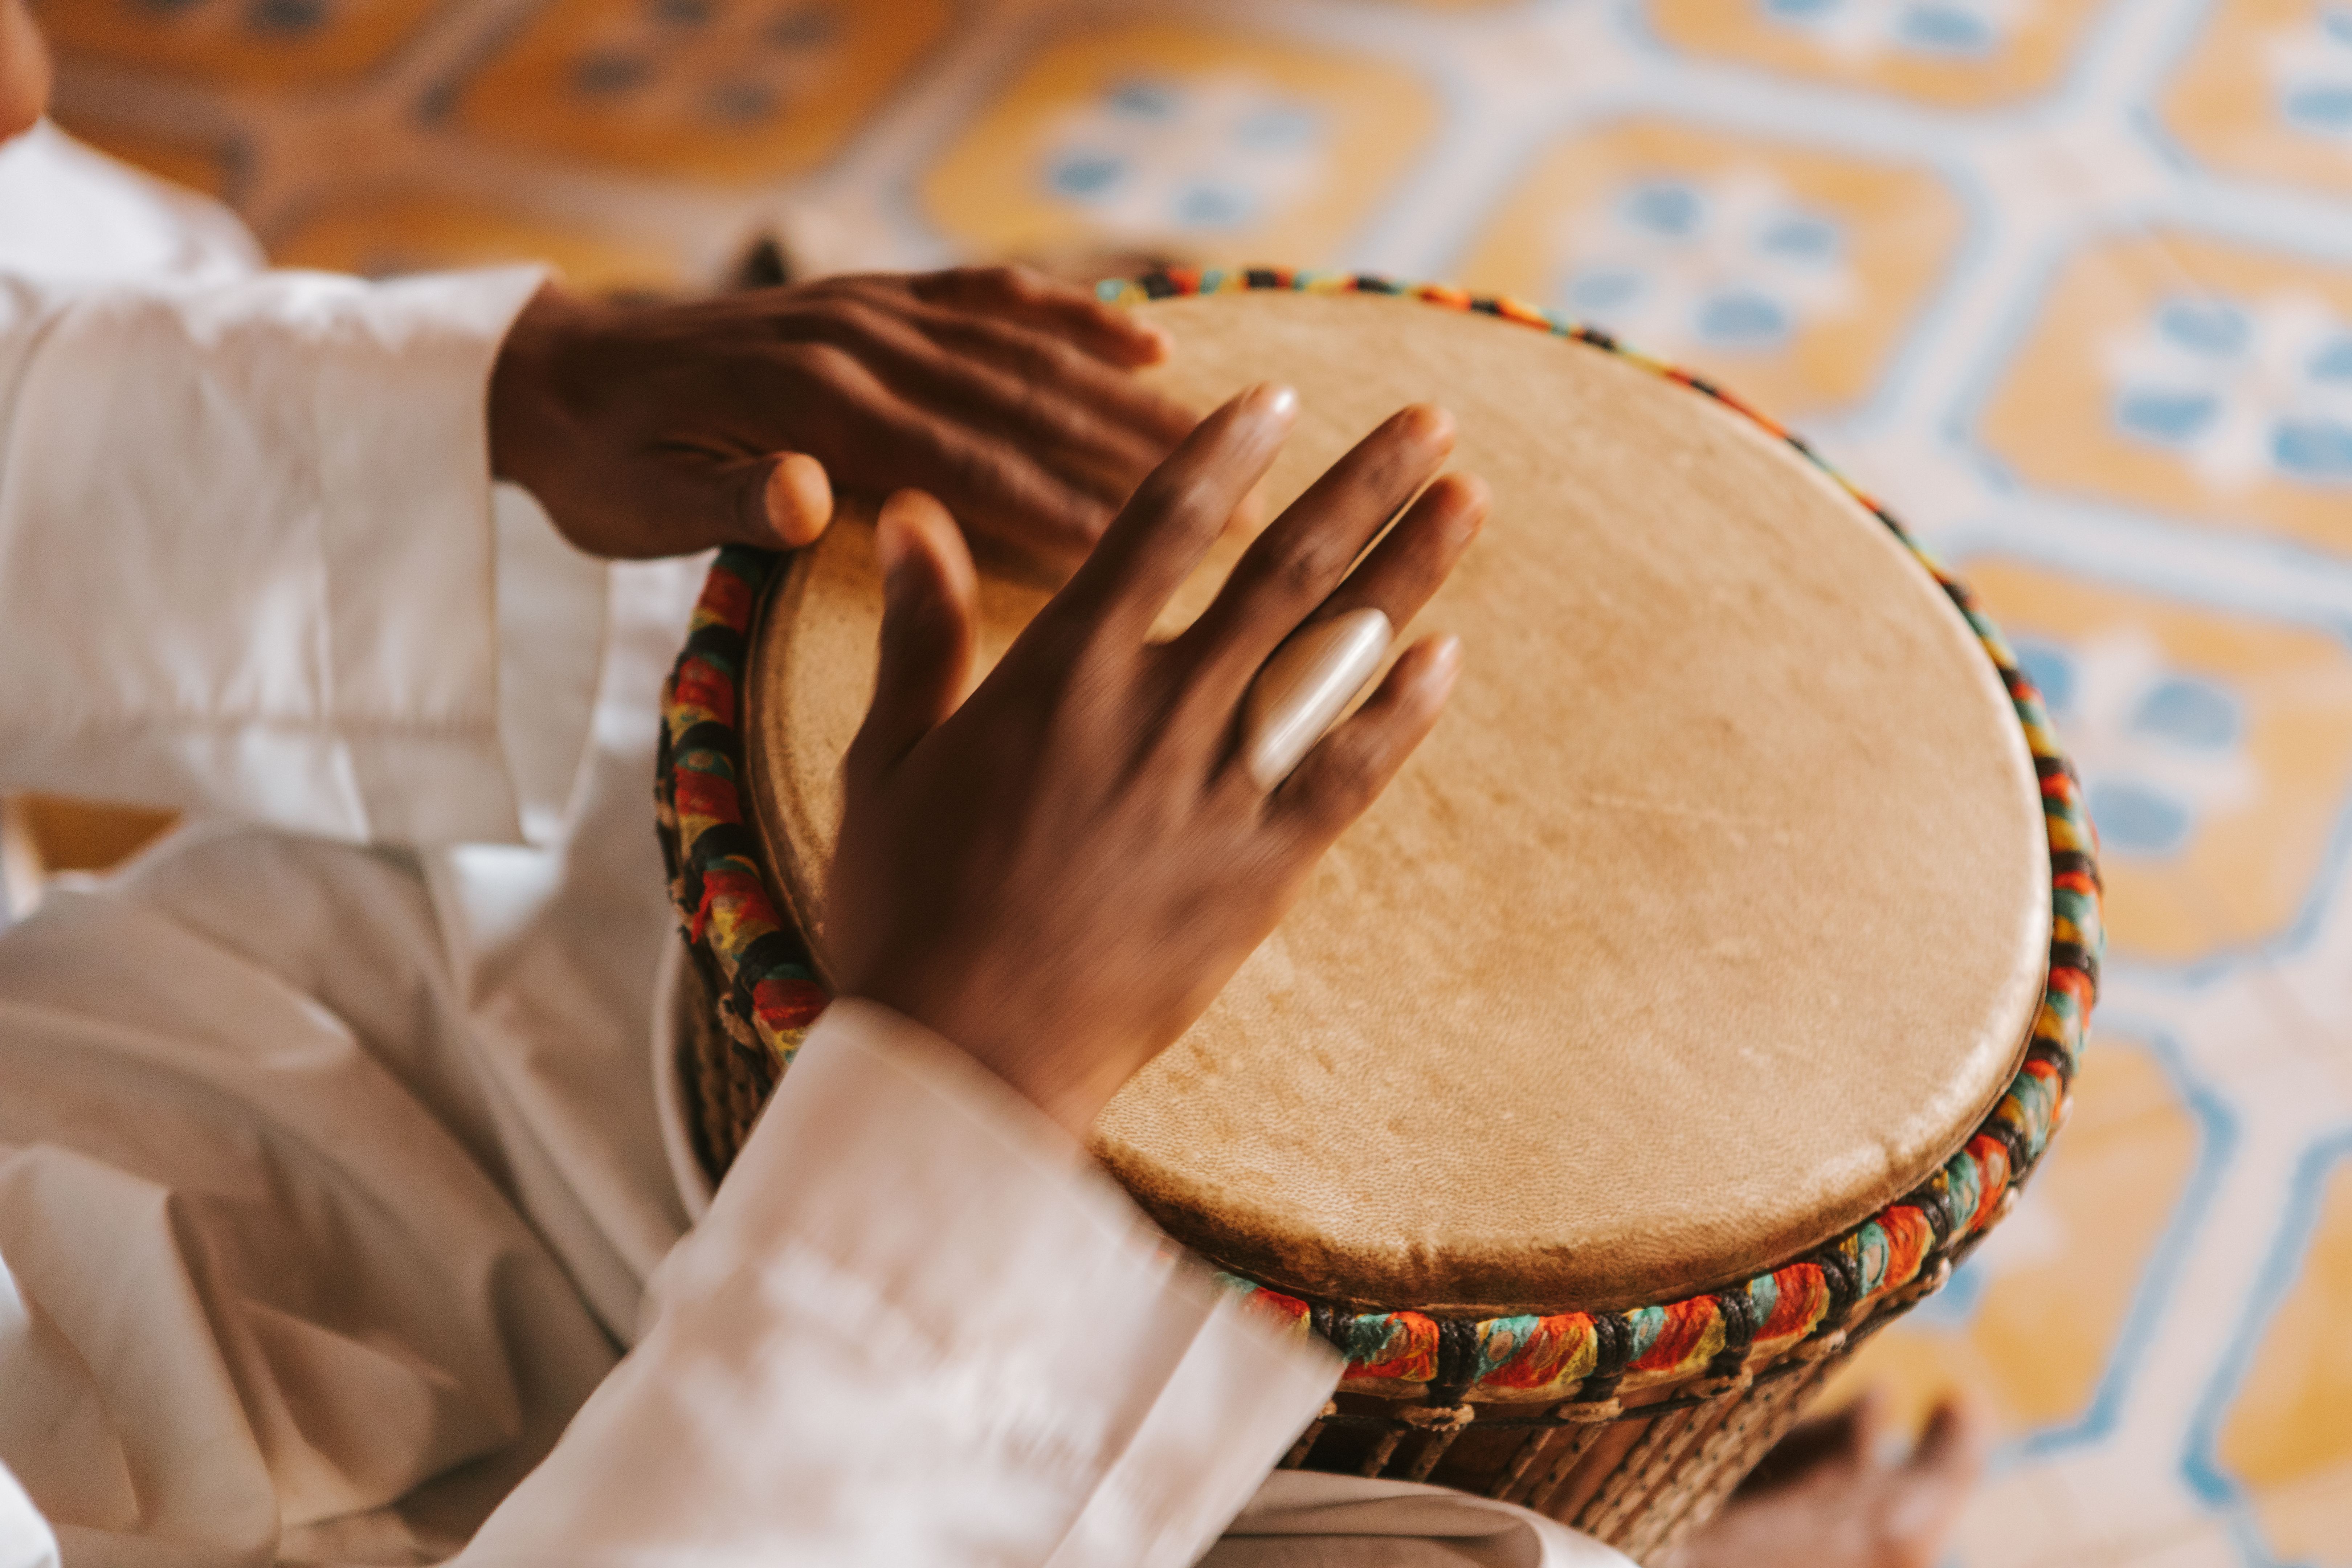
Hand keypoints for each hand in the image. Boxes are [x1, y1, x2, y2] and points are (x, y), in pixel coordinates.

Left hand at [487, 267, 1197, 568]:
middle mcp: (856, 339)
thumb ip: (731, 504)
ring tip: (1221, 434)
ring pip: (1024, 347)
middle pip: (1020, 400)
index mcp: (809, 404)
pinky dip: (1070, 312)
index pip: (962, 465)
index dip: (1060, 510)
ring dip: (1125, 392)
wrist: (550, 376)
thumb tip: (815, 499)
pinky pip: (992, 295)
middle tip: (1236, 502)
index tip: (1151, 554)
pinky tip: (1145, 332)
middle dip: (1132, 456)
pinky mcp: (876, 294)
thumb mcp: (640, 507)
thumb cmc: (603, 468)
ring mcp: (871, 307)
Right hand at [825, 385, 1488, 1137]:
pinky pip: (1347, 775)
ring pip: (1332, 657)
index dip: (1223, 454)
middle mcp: (1155, 717)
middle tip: (1435, 420)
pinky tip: (1447, 657)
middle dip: (1364, 486)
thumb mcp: (885, 762)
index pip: (1157, 529)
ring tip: (1468, 503)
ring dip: (1405, 573)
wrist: (966, 1060)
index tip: (1278, 396)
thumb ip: (921, 634)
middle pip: (1280, 573)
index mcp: (1060, 679)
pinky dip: (1399, 713)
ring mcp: (1217, 794)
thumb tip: (913, 513)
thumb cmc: (906, 911)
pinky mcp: (1259, 872)